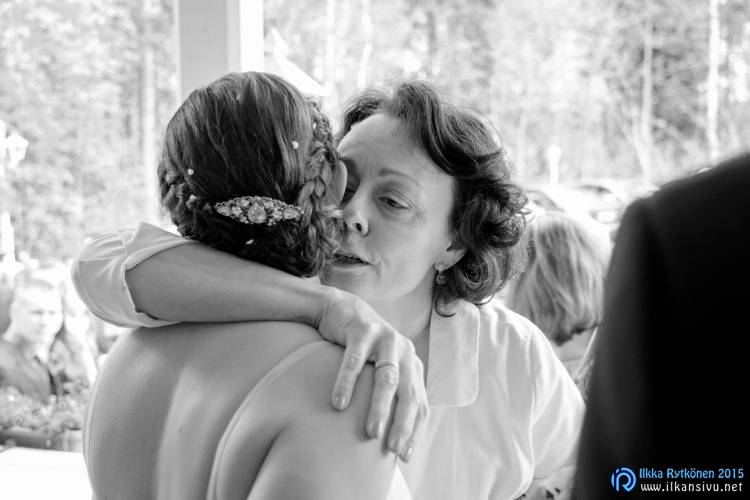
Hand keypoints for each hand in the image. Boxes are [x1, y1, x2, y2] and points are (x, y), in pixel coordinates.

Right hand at [317, 289, 428, 461]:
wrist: (342, 309)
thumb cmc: (361, 349)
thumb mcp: (381, 368)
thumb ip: (390, 393)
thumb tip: (388, 437)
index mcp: (412, 364)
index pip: (420, 403)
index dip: (415, 430)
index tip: (405, 457)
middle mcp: (404, 351)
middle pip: (409, 393)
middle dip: (403, 424)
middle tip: (392, 449)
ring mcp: (385, 339)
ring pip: (387, 378)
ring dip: (380, 407)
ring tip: (371, 433)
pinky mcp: (363, 331)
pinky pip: (355, 361)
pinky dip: (347, 383)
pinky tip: (339, 403)